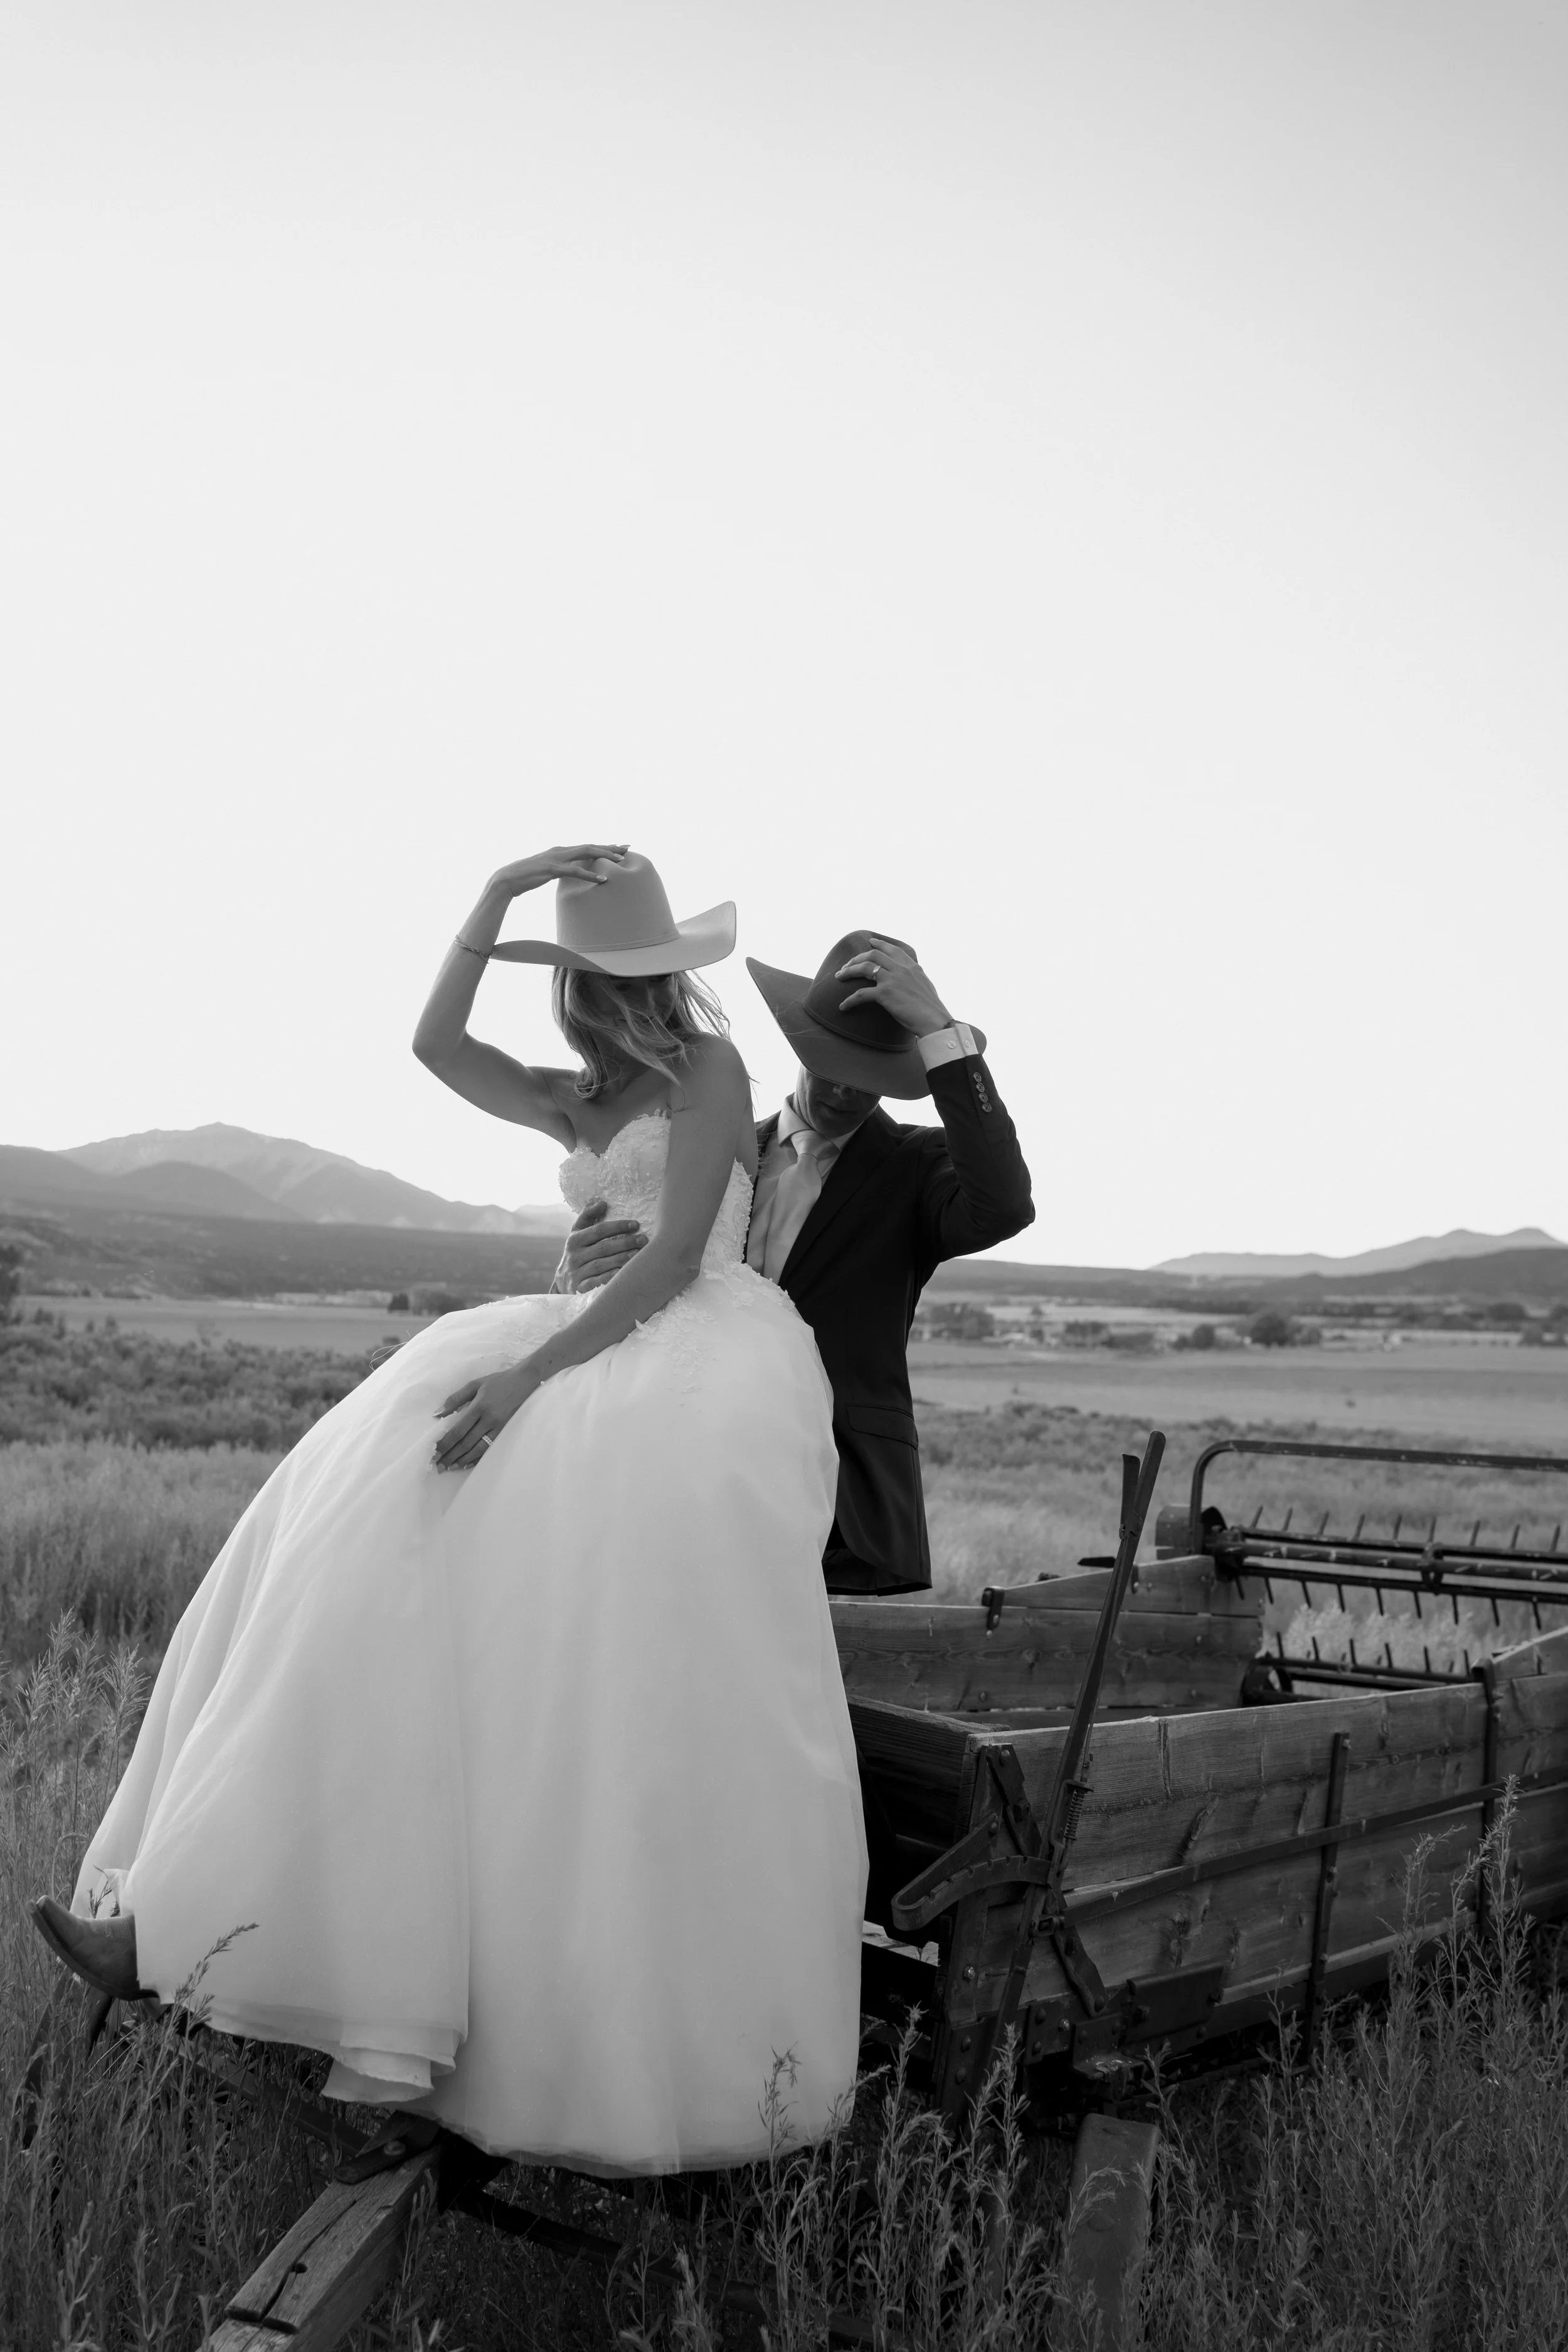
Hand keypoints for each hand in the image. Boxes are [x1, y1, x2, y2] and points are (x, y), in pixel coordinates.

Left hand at [433, 1361, 540, 1470]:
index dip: (446, 1443)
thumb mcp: (475, 1384)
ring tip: (450, 1467)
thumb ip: (455, 1399)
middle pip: (466, 1442)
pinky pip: (489, 1447)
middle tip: (439, 1465)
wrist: (524, 1382)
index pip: (459, 1430)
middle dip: (451, 1455)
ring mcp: (497, 1427)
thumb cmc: (497, 1382)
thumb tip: (437, 1413)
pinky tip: (468, 1464)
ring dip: (463, 1459)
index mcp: (479, 1407)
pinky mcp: (504, 1431)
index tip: (436, 1451)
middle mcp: (488, 1419)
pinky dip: (477, 1457)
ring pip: (478, 1448)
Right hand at [488, 845, 629, 901]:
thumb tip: (568, 875)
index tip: (619, 848)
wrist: (506, 879)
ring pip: (586, 853)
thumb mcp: (546, 872)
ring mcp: (556, 858)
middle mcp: (560, 850)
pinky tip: (604, 880)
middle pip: (590, 845)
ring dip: (606, 856)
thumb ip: (558, 870)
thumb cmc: (525, 878)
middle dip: (610, 846)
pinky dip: (591, 875)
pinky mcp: (552, 869)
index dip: (604, 846)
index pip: (586, 846)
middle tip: (628, 847)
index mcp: (560, 851)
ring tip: (622, 860)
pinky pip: (575, 871)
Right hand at [559, 1198, 646, 1293]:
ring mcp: (576, 1273)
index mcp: (575, 1239)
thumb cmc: (577, 1252)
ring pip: (601, 1265)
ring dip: (621, 1259)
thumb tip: (602, 1202)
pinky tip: (623, 1273)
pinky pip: (595, 1282)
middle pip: (603, 1248)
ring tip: (638, 1255)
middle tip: (643, 1240)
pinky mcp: (579, 1288)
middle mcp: (574, 1256)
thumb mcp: (577, 1233)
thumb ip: (588, 1216)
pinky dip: (609, 1277)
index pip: (598, 1230)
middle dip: (625, 1243)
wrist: (563, 1282)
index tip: (635, 1224)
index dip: (618, 1226)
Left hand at [835, 935, 952, 1036]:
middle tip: (847, 965)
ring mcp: (892, 979)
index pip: (894, 950)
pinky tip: (843, 1007)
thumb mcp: (927, 988)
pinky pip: (861, 994)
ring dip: (849, 971)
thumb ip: (917, 981)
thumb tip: (913, 983)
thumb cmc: (933, 1010)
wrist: (935, 1020)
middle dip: (857, 958)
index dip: (880, 945)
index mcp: (912, 967)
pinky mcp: (885, 993)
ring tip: (839, 976)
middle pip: (874, 955)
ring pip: (864, 967)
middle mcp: (901, 969)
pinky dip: (849, 1000)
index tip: (870, 942)